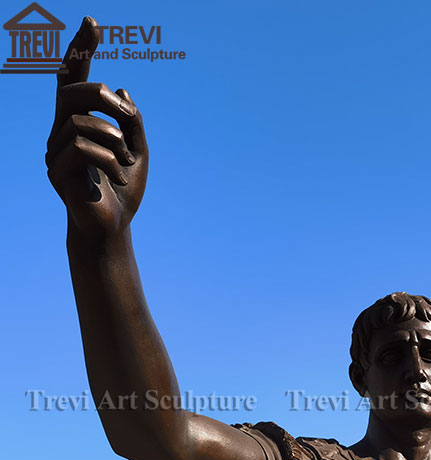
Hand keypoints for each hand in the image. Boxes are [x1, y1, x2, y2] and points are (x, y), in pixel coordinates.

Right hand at [46, 17, 147, 235]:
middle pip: (73, 91)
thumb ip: (133, 122)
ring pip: (81, 122)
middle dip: (103, 97)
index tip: (94, 23)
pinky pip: (82, 148)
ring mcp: (55, 150)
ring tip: (126, 163)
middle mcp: (61, 131)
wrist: (113, 227)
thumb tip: (124, 89)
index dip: (81, 50)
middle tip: (129, 117)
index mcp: (79, 122)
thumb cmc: (123, 190)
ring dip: (114, 140)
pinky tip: (120, 178)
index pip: (74, 79)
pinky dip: (109, 160)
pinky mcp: (56, 171)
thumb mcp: (138, 152)